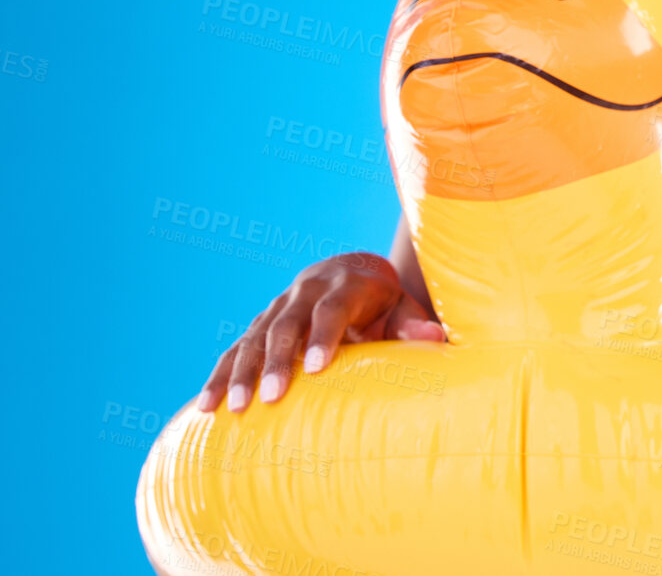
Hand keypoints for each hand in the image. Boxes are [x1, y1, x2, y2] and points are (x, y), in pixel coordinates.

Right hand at [197, 252, 443, 411]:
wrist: (350, 272)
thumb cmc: (383, 302)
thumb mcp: (402, 308)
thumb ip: (413, 324)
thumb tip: (435, 338)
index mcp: (344, 285)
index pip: (332, 308)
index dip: (324, 335)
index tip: (317, 368)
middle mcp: (305, 292)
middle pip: (287, 323)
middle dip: (276, 360)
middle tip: (270, 397)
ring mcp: (278, 307)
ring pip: (254, 336)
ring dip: (241, 372)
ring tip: (234, 409)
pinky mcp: (259, 325)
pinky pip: (235, 349)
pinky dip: (220, 376)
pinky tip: (208, 408)